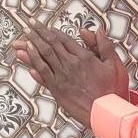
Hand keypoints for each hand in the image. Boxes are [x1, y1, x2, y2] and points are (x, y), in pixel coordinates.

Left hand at [13, 21, 128, 126]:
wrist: (105, 112)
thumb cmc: (112, 90)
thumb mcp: (114, 64)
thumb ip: (104, 45)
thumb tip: (96, 30)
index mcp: (84, 57)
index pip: (64, 39)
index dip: (52, 31)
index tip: (44, 26)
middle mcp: (71, 64)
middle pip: (50, 44)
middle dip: (38, 33)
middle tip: (29, 24)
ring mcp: (62, 77)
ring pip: (43, 56)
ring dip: (32, 44)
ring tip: (23, 36)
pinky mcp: (57, 89)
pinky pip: (42, 72)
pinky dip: (33, 62)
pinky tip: (26, 55)